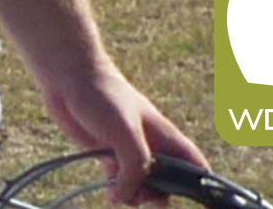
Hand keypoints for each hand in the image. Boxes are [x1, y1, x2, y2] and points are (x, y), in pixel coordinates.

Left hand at [40, 64, 208, 204]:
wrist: (69, 76)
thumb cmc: (103, 96)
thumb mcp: (127, 134)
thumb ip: (136, 167)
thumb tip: (127, 197)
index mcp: (165, 137)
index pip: (195, 165)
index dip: (203, 185)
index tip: (199, 204)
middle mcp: (151, 145)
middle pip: (168, 181)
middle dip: (160, 194)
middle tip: (143, 194)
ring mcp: (128, 149)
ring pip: (142, 183)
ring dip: (136, 195)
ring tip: (120, 194)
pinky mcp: (106, 151)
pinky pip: (118, 179)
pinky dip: (117, 191)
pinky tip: (110, 196)